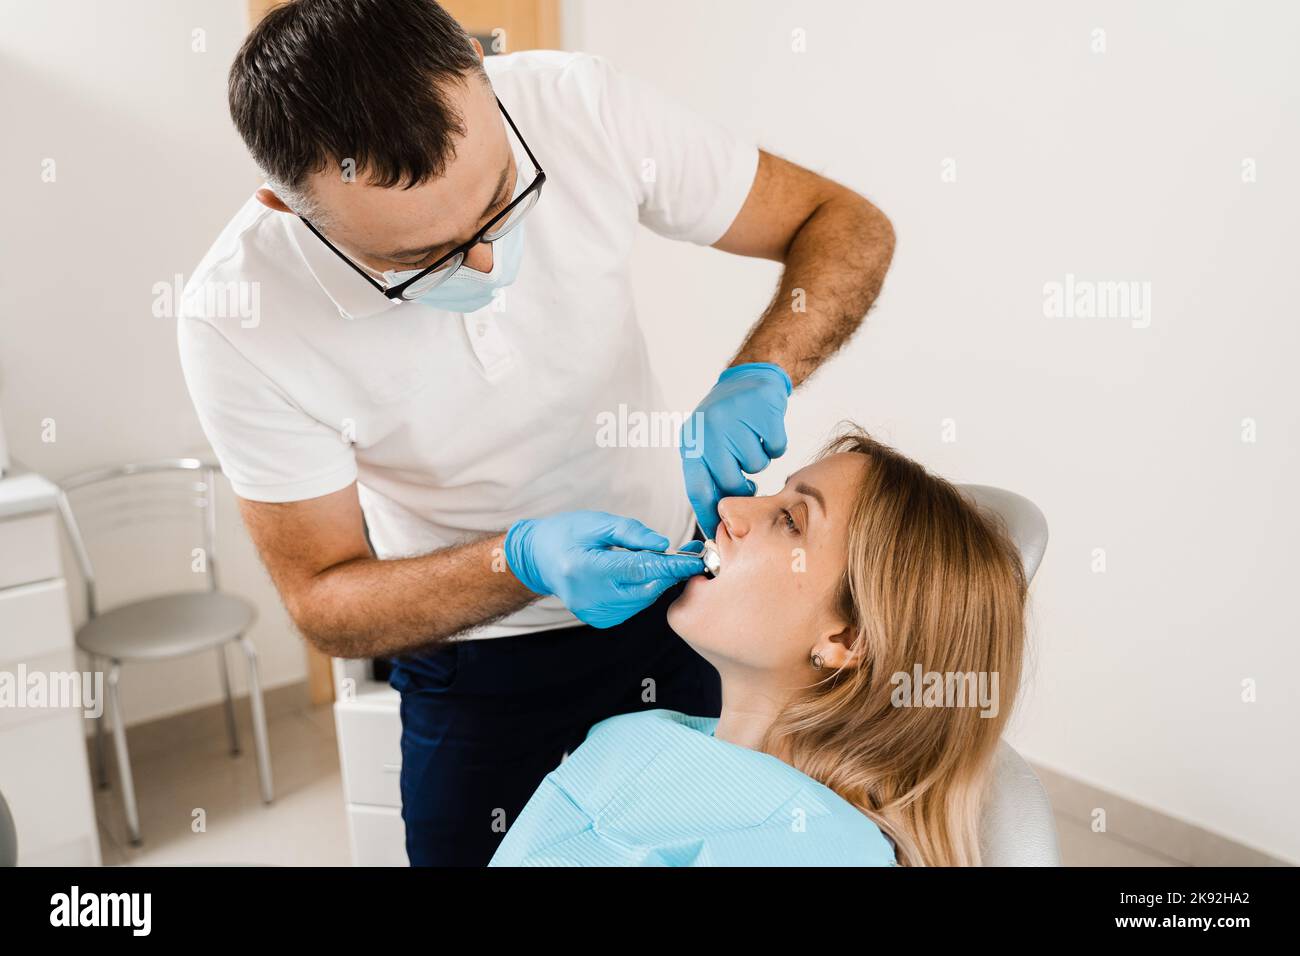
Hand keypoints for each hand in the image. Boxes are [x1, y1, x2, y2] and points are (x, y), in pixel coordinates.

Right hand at [504, 511, 703, 628]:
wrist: (539, 559)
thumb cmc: (567, 534)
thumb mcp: (597, 522)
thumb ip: (631, 533)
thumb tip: (663, 544)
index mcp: (587, 569)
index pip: (639, 569)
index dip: (671, 565)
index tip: (695, 559)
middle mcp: (591, 596)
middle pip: (646, 587)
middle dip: (670, 571)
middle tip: (687, 554)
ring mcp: (595, 612)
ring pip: (644, 598)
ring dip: (658, 580)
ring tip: (662, 560)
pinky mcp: (600, 619)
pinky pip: (634, 605)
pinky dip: (644, 590)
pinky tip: (641, 575)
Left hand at [681, 362, 792, 537]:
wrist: (750, 379)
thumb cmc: (727, 421)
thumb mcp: (707, 444)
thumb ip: (709, 475)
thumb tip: (718, 520)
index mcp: (691, 442)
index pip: (697, 489)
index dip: (709, 515)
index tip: (719, 534)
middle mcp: (708, 429)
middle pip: (731, 482)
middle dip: (742, 487)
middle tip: (747, 478)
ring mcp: (734, 418)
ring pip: (756, 465)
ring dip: (759, 459)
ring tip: (751, 440)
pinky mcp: (762, 411)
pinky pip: (775, 448)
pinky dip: (775, 444)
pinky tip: (764, 430)